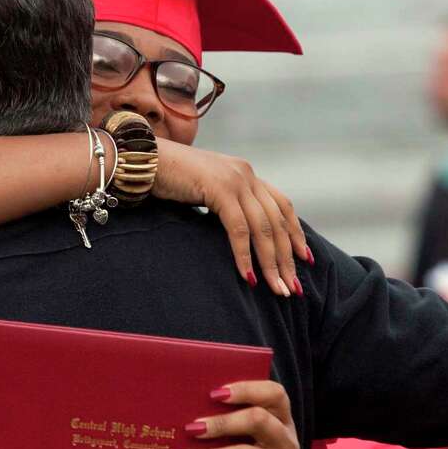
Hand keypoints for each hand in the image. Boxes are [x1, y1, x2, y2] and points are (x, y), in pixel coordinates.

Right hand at [152, 139, 311, 297]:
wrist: (142, 159)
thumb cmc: (167, 179)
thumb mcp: (203, 191)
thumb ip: (223, 203)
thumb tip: (236, 231)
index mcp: (245, 173)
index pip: (282, 205)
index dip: (295, 233)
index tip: (305, 259)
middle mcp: (246, 174)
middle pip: (277, 222)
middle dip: (287, 259)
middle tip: (293, 288)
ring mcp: (234, 180)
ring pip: (263, 228)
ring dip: (271, 263)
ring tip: (277, 289)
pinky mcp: (219, 188)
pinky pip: (239, 228)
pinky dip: (245, 255)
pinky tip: (247, 276)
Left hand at [175, 381, 299, 448]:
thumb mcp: (251, 436)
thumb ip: (232, 418)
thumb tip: (188, 404)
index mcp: (282, 420)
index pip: (274, 394)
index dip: (245, 389)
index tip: (213, 394)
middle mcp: (286, 443)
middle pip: (258, 420)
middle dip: (221, 423)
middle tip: (191, 428)